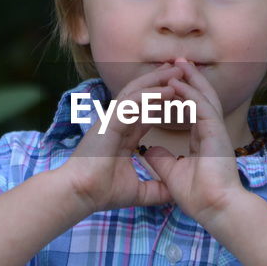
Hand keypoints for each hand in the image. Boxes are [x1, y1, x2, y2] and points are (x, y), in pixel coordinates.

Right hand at [57, 64, 178, 215]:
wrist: (81, 195)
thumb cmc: (103, 192)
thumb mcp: (140, 191)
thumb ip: (158, 189)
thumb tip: (175, 194)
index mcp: (124, 135)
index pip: (148, 112)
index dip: (165, 102)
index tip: (185, 95)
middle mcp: (118, 123)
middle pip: (143, 95)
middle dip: (163, 81)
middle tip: (183, 71)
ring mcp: (112, 119)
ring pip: (137, 91)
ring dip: (158, 80)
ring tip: (178, 70)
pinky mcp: (109, 121)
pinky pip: (132, 102)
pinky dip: (150, 94)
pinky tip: (168, 90)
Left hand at [139, 59, 248, 225]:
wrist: (215, 210)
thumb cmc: (199, 197)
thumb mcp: (172, 174)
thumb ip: (161, 159)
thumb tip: (146, 149)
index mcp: (202, 139)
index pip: (190, 109)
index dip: (180, 94)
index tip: (167, 80)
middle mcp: (211, 132)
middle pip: (200, 97)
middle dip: (188, 78)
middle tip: (176, 60)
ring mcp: (216, 132)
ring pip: (204, 97)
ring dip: (191, 79)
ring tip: (178, 62)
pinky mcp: (216, 135)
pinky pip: (202, 108)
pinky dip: (190, 94)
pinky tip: (177, 83)